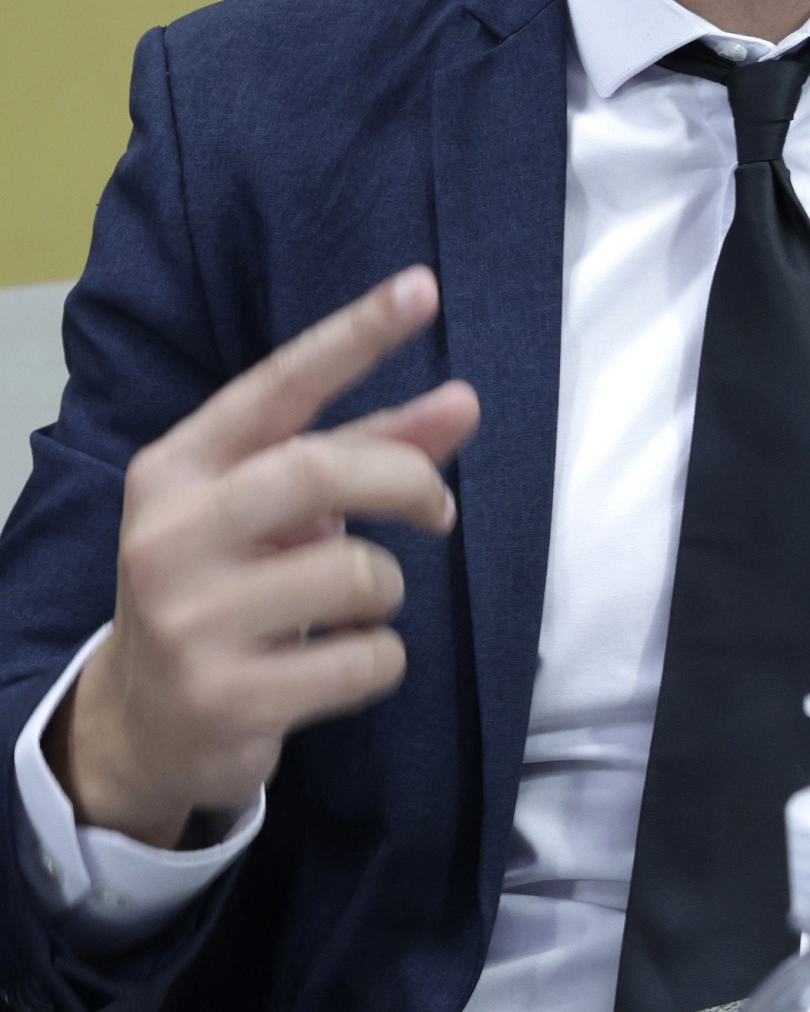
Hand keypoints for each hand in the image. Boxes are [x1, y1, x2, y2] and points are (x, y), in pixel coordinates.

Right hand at [43, 267, 477, 849]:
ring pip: (358, 573)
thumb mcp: (278, 512)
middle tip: (438, 508)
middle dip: (404, 480)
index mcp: (178, 468)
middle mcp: (170, 534)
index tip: (422, 287)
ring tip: (354, 608)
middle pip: (322, 470)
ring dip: (388, 589)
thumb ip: (366, 452)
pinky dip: (380, 658)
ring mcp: (190, 621)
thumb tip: (464, 403)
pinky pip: (368, 658)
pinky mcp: (227, 700)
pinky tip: (335, 665)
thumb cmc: (228, 587)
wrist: (143, 723)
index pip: (278, 386)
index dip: (355, 335)